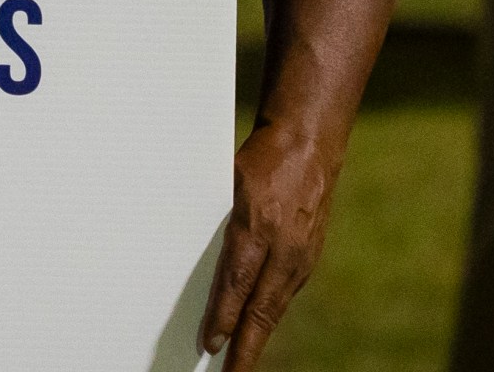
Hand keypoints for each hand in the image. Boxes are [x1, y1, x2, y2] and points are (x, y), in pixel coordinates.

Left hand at [201, 123, 338, 369]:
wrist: (310, 144)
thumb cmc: (260, 158)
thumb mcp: (226, 181)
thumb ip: (212, 217)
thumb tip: (184, 251)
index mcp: (259, 225)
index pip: (237, 282)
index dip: (223, 316)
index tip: (211, 343)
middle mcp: (285, 247)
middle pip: (262, 308)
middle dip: (245, 347)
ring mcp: (302, 255)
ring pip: (275, 307)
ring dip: (258, 338)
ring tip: (240, 364)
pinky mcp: (310, 256)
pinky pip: (285, 295)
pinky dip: (269, 317)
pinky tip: (257, 331)